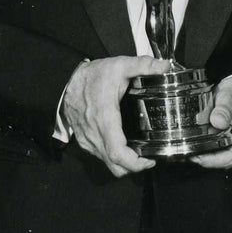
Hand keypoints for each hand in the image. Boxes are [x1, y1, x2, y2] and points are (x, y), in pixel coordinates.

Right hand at [62, 55, 170, 177]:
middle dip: (134, 167)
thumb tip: (165, 66)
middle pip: (115, 166)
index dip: (136, 163)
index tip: (151, 160)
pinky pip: (101, 157)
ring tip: (139, 151)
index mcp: (105, 120)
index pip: (118, 154)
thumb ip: (143, 65)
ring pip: (108, 163)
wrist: (66, 81)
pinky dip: (113, 157)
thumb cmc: (93, 76)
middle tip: (149, 157)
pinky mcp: (84, 141)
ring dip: (124, 163)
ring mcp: (87, 140)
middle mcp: (94, 135)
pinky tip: (123, 144)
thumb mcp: (119, 65)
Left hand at [189, 76, 231, 169]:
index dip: (214, 160)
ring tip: (189, 149)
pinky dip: (209, 150)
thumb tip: (217, 121)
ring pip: (223, 158)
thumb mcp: (230, 95)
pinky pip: (222, 151)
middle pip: (227, 160)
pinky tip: (197, 145)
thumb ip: (224, 108)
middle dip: (207, 159)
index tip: (198, 157)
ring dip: (207, 156)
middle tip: (188, 153)